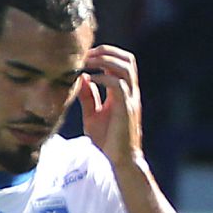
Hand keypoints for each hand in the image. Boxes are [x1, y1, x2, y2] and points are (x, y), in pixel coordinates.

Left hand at [76, 45, 144, 166]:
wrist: (119, 161)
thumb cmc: (108, 141)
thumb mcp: (94, 115)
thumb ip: (89, 96)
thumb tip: (81, 78)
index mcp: (124, 93)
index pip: (121, 62)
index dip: (104, 54)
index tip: (84, 56)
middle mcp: (130, 93)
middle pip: (127, 59)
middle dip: (106, 51)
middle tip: (85, 55)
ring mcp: (130, 101)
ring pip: (126, 67)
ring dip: (105, 60)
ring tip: (87, 62)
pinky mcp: (126, 110)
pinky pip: (118, 85)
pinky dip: (103, 78)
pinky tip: (90, 80)